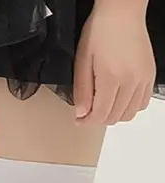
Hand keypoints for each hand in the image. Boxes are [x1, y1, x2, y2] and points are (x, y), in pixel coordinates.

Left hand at [73, 3, 155, 124]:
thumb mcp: (82, 62)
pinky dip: (129, 106)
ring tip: (103, 104)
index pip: (100, 115)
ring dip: (114, 114)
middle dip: (98, 118)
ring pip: (129, 113)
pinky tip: (118, 99)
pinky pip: (142, 102)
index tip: (79, 119)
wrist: (121, 13)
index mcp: (112, 78)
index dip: (87, 121)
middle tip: (88, 110)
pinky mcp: (150, 75)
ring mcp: (143, 78)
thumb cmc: (100, 33)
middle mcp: (131, 81)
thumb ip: (82, 91)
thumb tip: (82, 114)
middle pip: (115, 117)